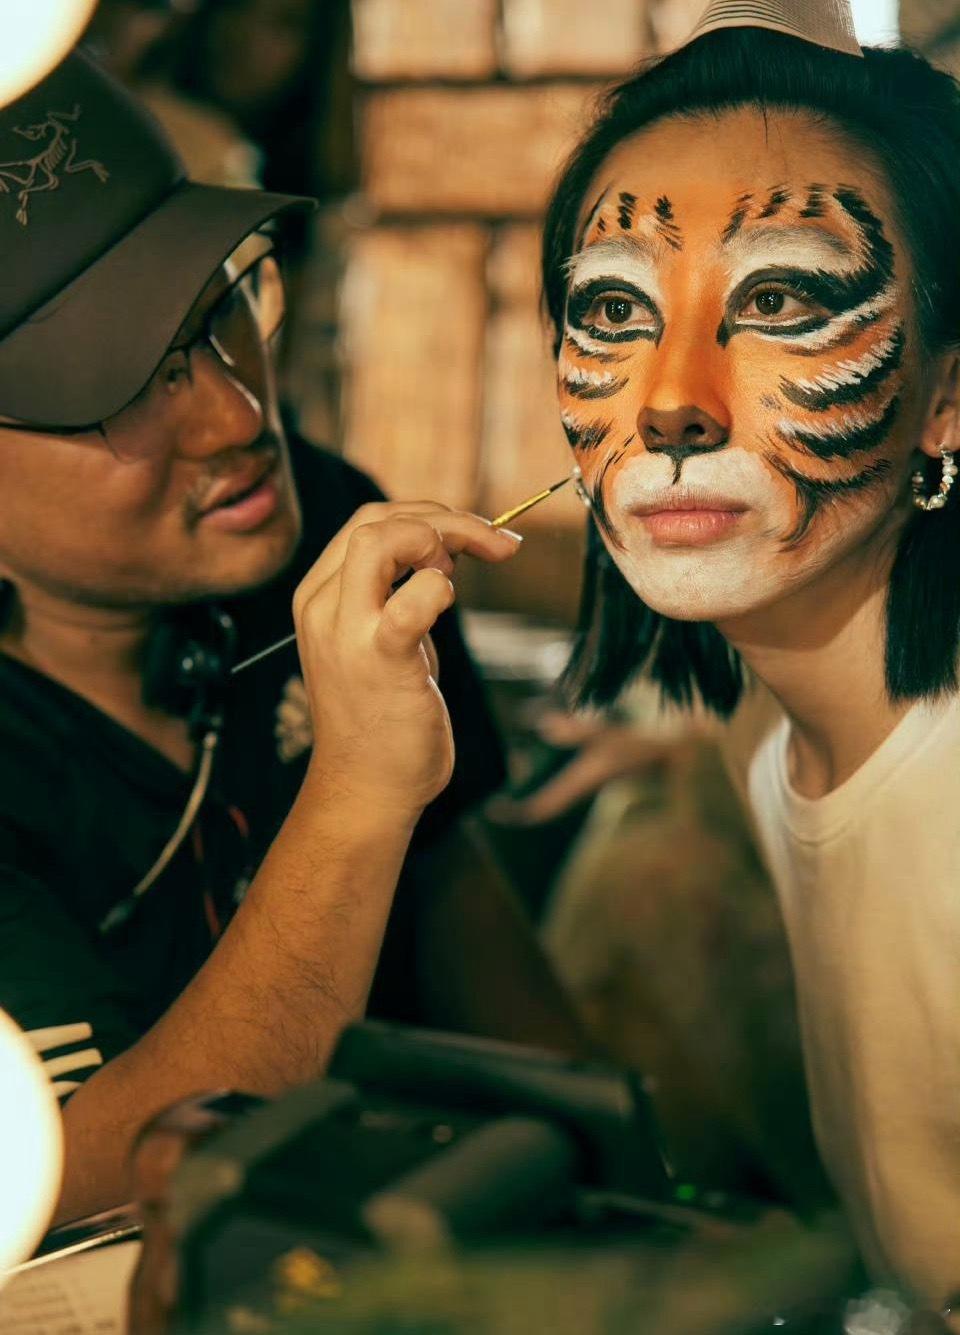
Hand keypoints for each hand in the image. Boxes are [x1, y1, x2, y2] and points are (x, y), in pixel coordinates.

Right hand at [292, 501, 521, 815]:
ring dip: (437, 538)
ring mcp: (345, 631)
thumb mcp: (383, 637)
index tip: (476, 536)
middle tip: (494, 543)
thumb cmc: (383, 715)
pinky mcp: (379, 659)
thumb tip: (449, 549)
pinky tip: (450, 599)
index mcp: (320, 595)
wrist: (366, 787)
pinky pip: (410, 601)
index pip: (369, 521)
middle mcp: (323, 605)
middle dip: (443, 518)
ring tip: (465, 570)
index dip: (428, 515)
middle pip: (375, 519)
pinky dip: (438, 588)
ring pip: (378, 539)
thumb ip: (401, 592)